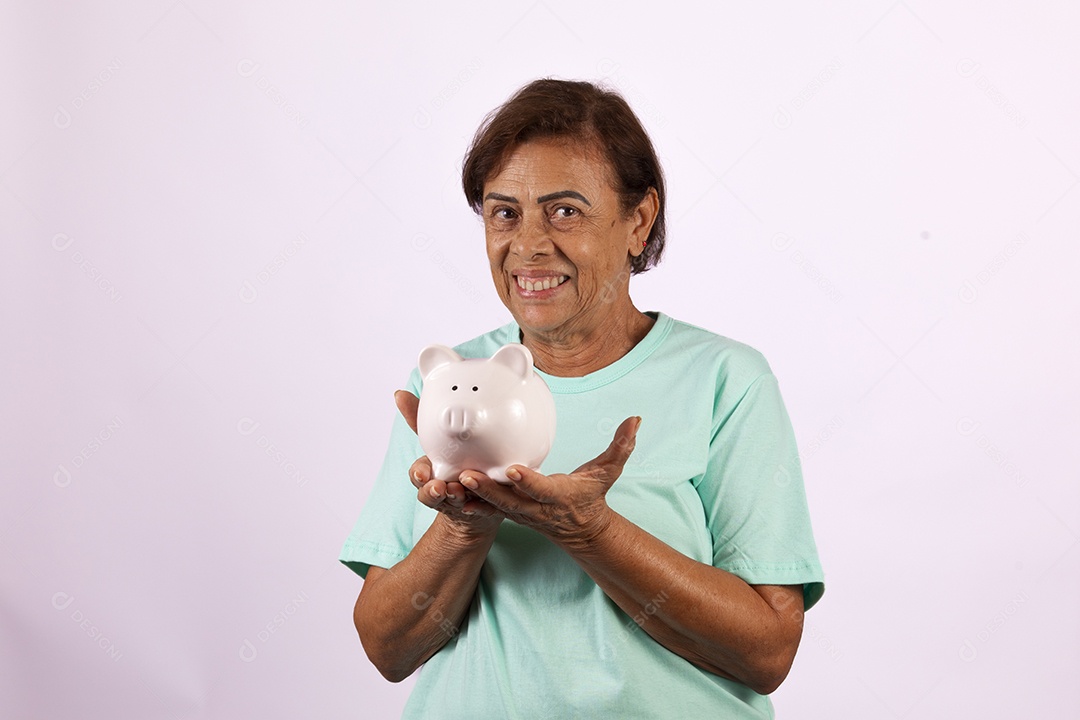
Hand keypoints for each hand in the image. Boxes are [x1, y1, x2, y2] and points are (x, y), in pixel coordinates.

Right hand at [394, 390, 503, 536]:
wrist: (475, 498)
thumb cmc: (454, 463)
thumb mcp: (439, 440)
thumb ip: (420, 420)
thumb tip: (399, 394)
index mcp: (430, 473)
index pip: (419, 474)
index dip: (419, 475)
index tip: (423, 474)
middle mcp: (441, 489)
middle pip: (430, 494)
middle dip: (432, 492)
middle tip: (439, 487)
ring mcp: (457, 502)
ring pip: (451, 503)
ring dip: (453, 498)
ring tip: (459, 492)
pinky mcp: (477, 509)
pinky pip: (476, 510)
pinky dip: (476, 508)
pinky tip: (479, 503)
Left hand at [454, 416, 640, 547]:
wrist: (581, 529)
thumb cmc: (593, 496)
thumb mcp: (609, 472)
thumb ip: (622, 446)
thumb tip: (636, 420)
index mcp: (559, 496)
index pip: (541, 489)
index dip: (527, 481)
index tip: (512, 469)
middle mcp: (536, 508)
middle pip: (509, 500)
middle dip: (488, 489)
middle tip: (466, 474)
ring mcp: (520, 514)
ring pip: (493, 505)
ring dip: (473, 493)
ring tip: (452, 477)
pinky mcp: (509, 513)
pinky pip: (487, 507)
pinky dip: (471, 498)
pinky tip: (450, 484)